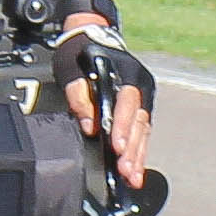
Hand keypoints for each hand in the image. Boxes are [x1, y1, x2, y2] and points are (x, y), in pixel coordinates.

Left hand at [54, 22, 154, 187]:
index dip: (122, 126)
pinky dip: (139, 152)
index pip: (127, 103)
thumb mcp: (72, 70)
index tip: (115, 146)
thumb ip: (79, 96)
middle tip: (125, 171)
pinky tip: (135, 171)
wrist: (91, 38)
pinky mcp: (139, 109)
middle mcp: (140, 86)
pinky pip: (142, 133)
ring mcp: (143, 98)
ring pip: (143, 131)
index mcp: (126, 74)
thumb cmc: (80, 54)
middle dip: (132, 149)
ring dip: (137, 155)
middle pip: (139, 121)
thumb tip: (89, 125)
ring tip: (132, 177)